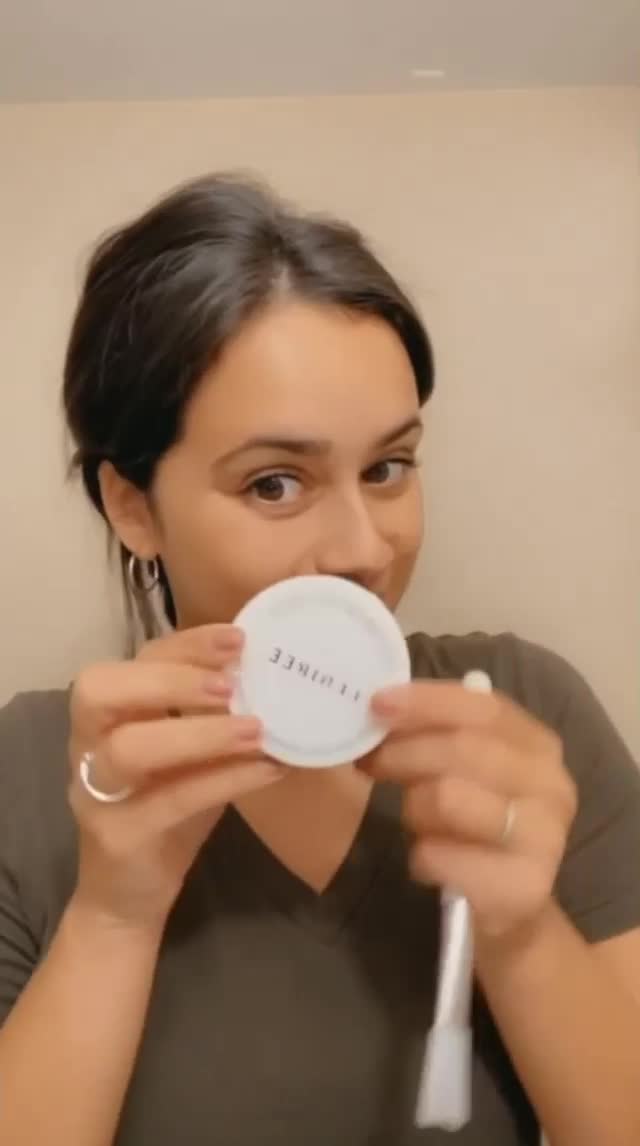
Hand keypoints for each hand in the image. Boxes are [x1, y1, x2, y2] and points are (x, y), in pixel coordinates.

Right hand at [67, 625, 281, 932]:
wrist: (128, 897)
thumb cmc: (164, 811)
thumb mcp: (186, 755)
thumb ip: (208, 716)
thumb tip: (273, 676)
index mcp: (105, 715)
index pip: (133, 660)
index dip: (184, 645)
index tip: (238, 640)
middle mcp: (86, 746)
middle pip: (102, 691)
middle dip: (173, 679)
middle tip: (235, 685)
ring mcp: (95, 792)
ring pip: (128, 748)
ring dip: (200, 733)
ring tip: (257, 731)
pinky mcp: (117, 837)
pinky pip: (167, 801)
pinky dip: (223, 781)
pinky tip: (268, 771)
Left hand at [364, 680, 576, 941]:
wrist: (509, 908)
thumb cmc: (473, 828)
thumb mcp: (459, 769)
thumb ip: (434, 733)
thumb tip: (380, 705)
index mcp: (538, 745)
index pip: (482, 707)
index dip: (426, 702)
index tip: (377, 703)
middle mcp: (552, 784)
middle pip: (462, 748)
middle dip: (404, 752)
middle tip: (371, 763)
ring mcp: (545, 836)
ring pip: (447, 797)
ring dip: (414, 809)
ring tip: (418, 823)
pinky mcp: (524, 886)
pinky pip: (439, 854)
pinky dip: (420, 857)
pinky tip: (430, 862)